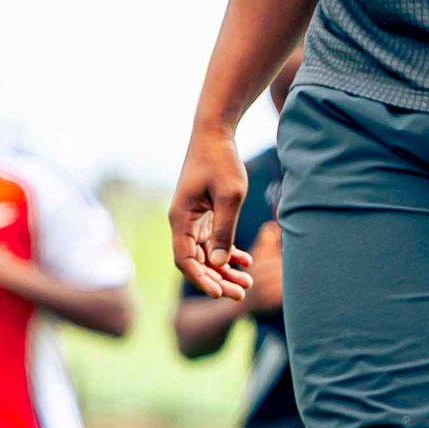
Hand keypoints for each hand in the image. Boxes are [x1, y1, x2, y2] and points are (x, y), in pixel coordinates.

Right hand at [169, 129, 254, 301]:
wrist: (215, 133)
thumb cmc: (221, 160)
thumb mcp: (229, 196)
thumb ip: (224, 229)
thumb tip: (221, 263)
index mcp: (180, 219)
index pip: (185, 260)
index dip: (202, 279)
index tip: (220, 293)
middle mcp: (182, 222)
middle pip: (196, 261)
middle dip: (217, 279)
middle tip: (242, 294)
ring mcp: (192, 219)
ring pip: (206, 253)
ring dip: (225, 269)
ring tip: (248, 282)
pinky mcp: (203, 213)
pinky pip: (212, 241)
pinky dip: (227, 252)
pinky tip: (246, 260)